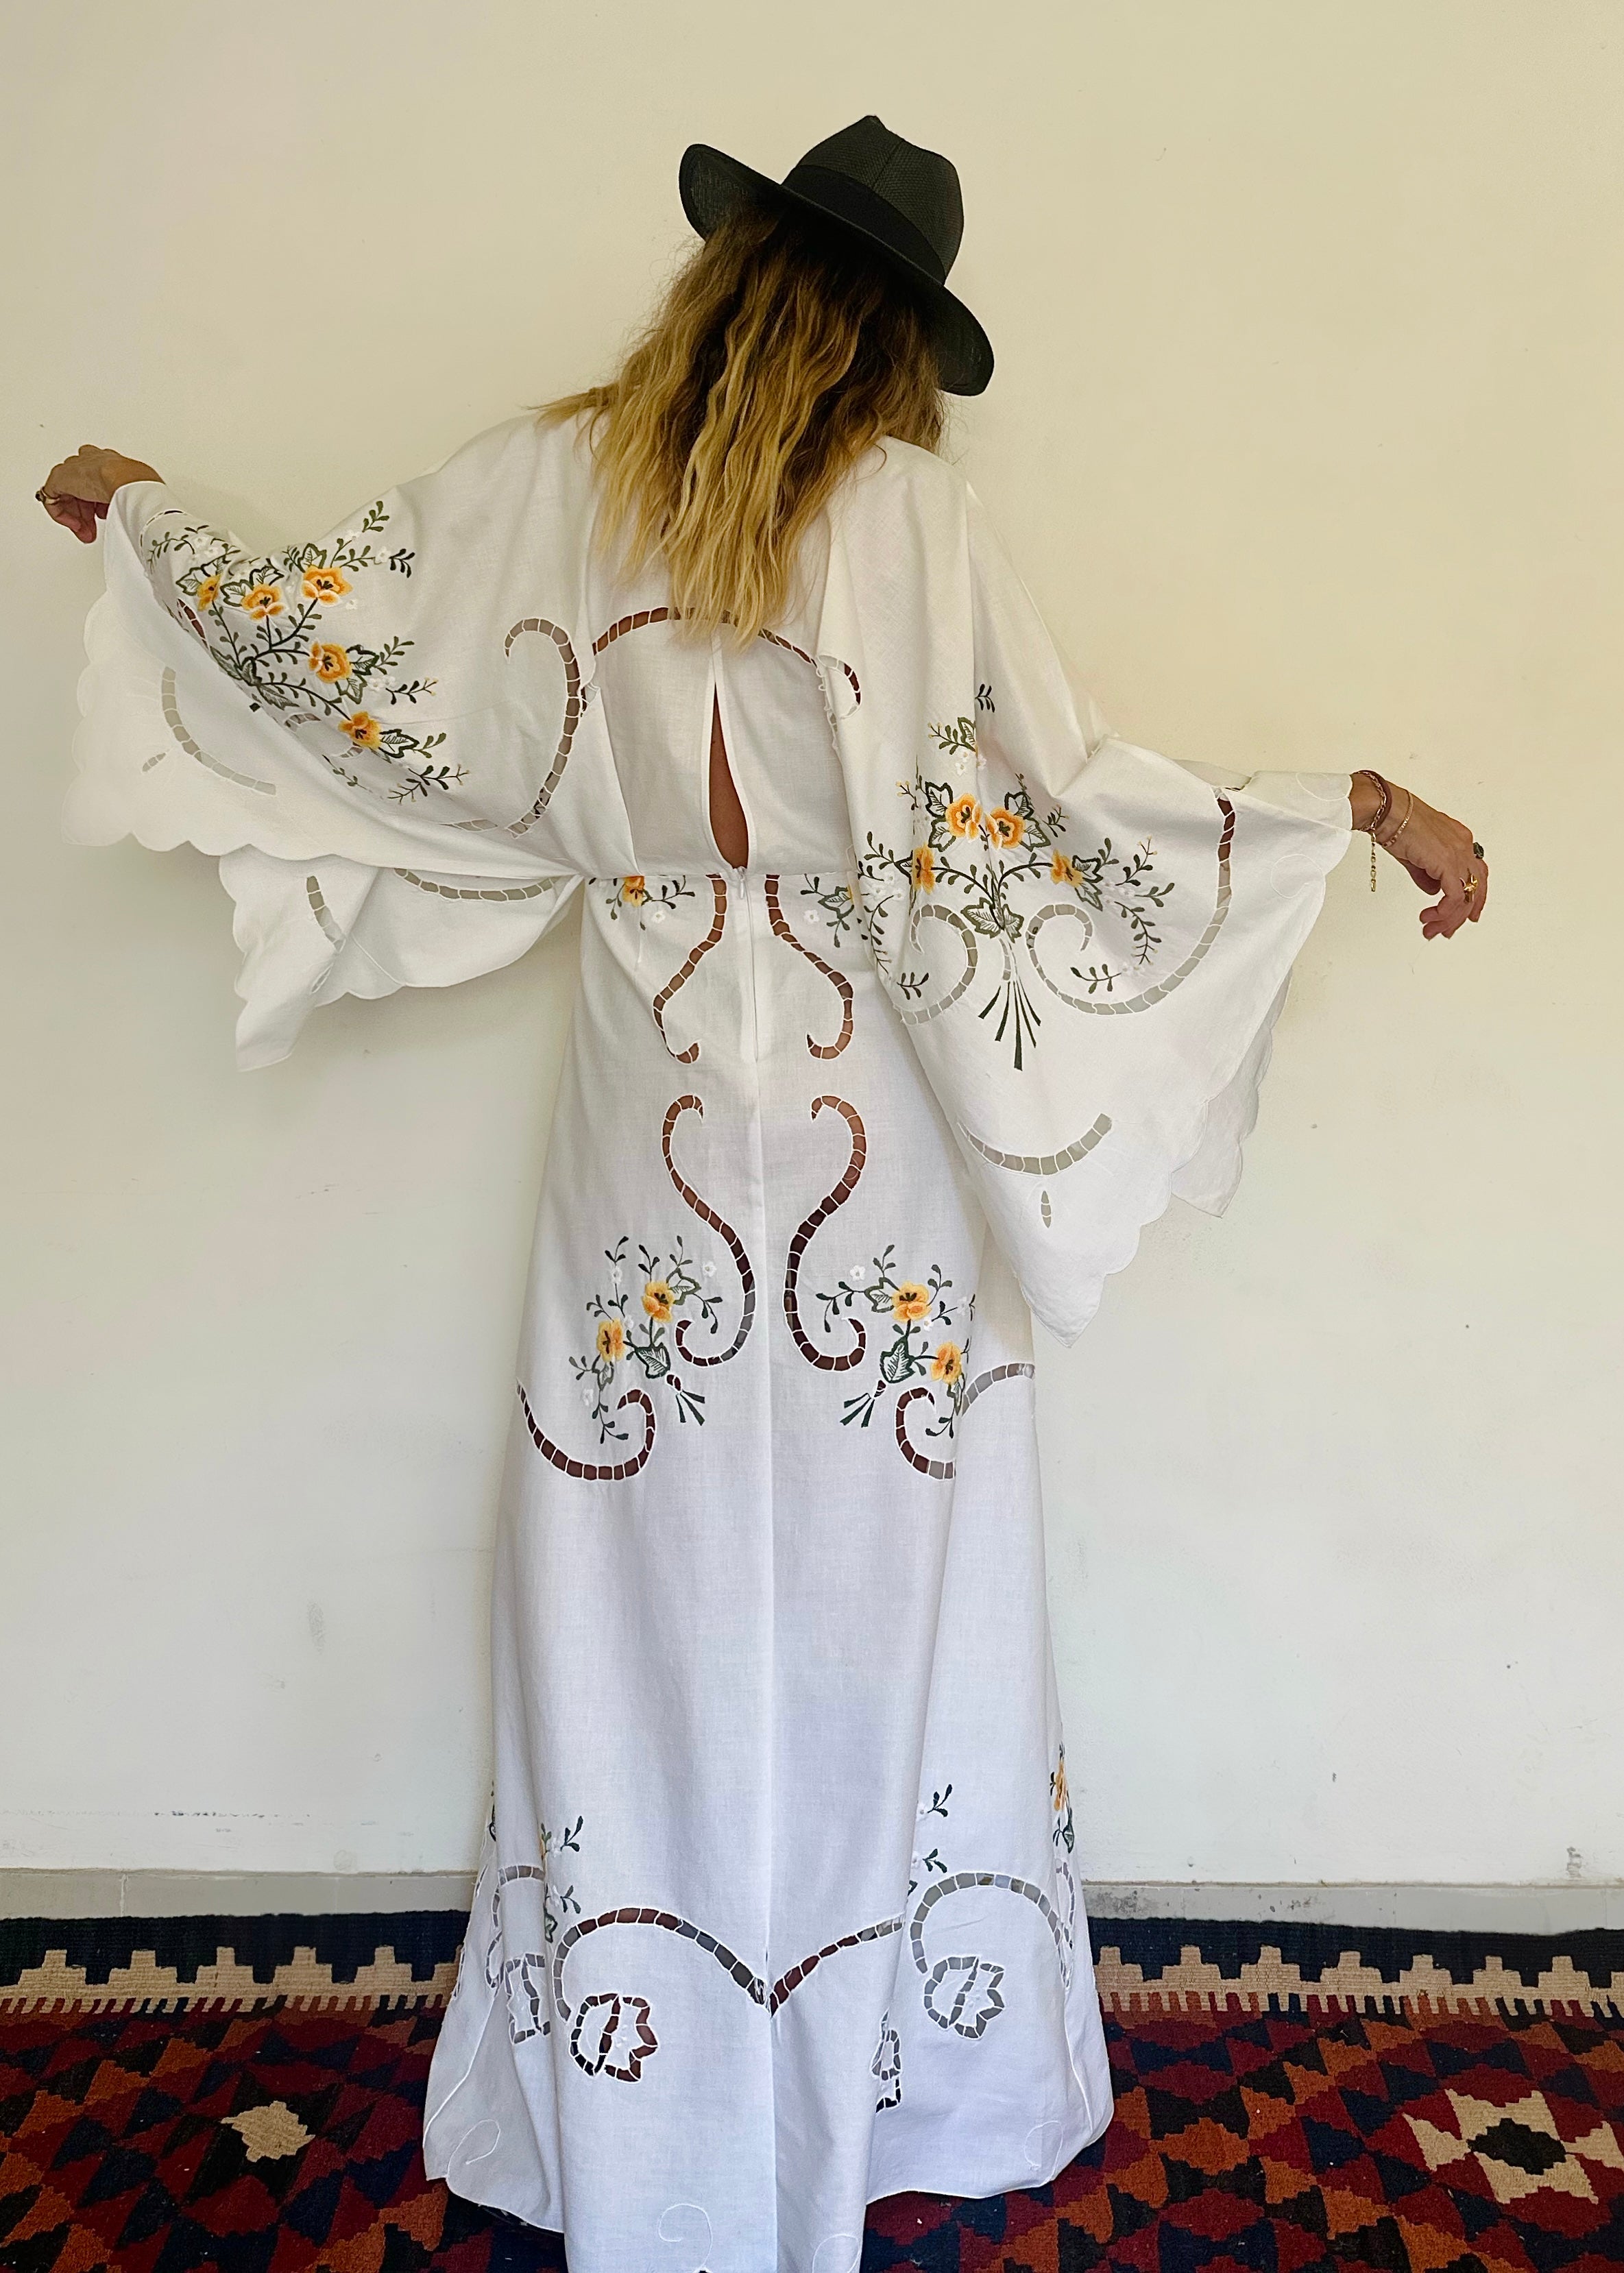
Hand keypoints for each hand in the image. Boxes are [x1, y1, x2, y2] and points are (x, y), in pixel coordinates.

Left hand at [36, 444, 161, 543]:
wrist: (126, 479)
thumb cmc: (137, 485)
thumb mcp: (138, 494)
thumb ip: (132, 502)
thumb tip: (137, 517)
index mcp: (109, 461)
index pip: (97, 479)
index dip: (98, 504)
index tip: (104, 518)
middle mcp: (90, 461)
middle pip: (81, 489)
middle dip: (86, 514)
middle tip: (92, 531)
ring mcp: (74, 469)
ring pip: (68, 496)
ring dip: (76, 518)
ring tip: (86, 532)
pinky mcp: (59, 478)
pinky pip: (52, 499)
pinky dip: (62, 516)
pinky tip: (74, 525)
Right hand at [1353, 774, 1487, 938]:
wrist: (1387, 810)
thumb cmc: (1394, 822)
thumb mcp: (1414, 855)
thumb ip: (1427, 874)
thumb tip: (1432, 890)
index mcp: (1459, 840)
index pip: (1476, 873)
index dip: (1475, 897)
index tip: (1467, 915)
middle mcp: (1464, 846)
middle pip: (1477, 887)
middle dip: (1463, 915)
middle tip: (1447, 931)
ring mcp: (1458, 853)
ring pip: (1466, 896)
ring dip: (1449, 918)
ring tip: (1432, 929)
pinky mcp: (1448, 863)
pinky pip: (1454, 897)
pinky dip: (1444, 912)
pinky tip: (1430, 917)